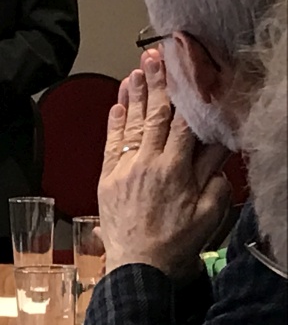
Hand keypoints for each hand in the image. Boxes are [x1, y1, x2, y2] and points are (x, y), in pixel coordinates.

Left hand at [98, 49, 229, 280]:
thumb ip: (213, 179)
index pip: (180, 124)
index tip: (186, 72)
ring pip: (129, 124)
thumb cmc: (176, 244)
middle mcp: (146, 164)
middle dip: (155, 84)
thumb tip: (217, 151)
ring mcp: (123, 169)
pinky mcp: (106, 178)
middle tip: (155, 57)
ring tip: (135, 70)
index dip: (183, 96)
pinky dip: (112, 122)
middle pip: (152, 116)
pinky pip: (110, 143)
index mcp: (174, 171)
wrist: (138, 267)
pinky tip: (116, 103)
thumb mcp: (208, 213)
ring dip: (132, 96)